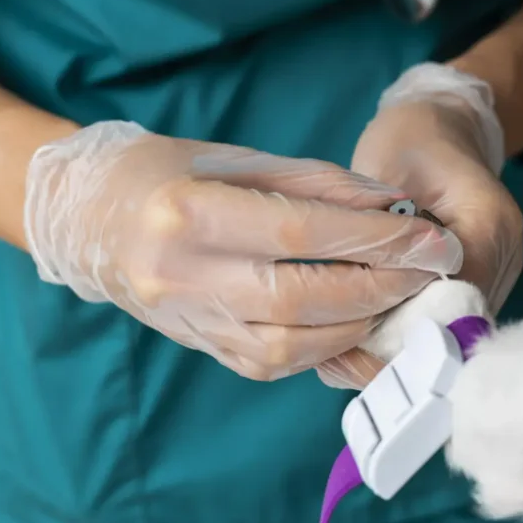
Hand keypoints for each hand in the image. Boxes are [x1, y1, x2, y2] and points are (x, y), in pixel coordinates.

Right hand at [24, 121, 462, 380]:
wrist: (92, 220)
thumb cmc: (171, 173)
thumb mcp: (241, 159)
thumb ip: (320, 184)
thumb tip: (395, 206)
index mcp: (189, 214)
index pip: (302, 233)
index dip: (376, 238)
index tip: (430, 237)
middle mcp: (185, 277)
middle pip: (304, 298)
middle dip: (381, 286)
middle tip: (431, 271)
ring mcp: (191, 322)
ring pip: (294, 346)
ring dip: (361, 324)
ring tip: (401, 295)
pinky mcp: (204, 348)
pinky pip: (278, 363)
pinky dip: (329, 346)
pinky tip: (360, 320)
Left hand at [316, 63, 522, 387]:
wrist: (442, 125)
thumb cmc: (410, 140)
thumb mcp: (388, 175)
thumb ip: (384, 235)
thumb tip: (365, 300)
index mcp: (488, 224)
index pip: (455, 297)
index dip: (408, 326)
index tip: (356, 339)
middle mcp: (503, 258)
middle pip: (457, 327)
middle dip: (400, 348)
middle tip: (341, 358)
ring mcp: (498, 276)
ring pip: (452, 335)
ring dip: (400, 349)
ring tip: (345, 355)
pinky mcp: (481, 286)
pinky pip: (447, 325)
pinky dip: (406, 338)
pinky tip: (362, 341)